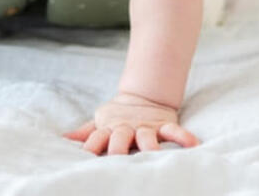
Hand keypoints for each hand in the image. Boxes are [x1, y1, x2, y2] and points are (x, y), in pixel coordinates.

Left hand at [63, 92, 199, 154]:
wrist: (143, 96)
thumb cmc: (118, 117)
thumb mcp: (100, 122)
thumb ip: (86, 132)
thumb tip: (64, 139)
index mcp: (109, 129)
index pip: (96, 139)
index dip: (90, 147)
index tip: (85, 161)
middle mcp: (126, 129)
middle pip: (119, 140)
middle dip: (117, 150)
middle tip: (116, 162)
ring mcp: (145, 127)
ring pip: (147, 138)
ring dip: (150, 147)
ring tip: (153, 157)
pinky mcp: (163, 124)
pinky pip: (174, 130)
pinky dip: (184, 137)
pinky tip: (194, 146)